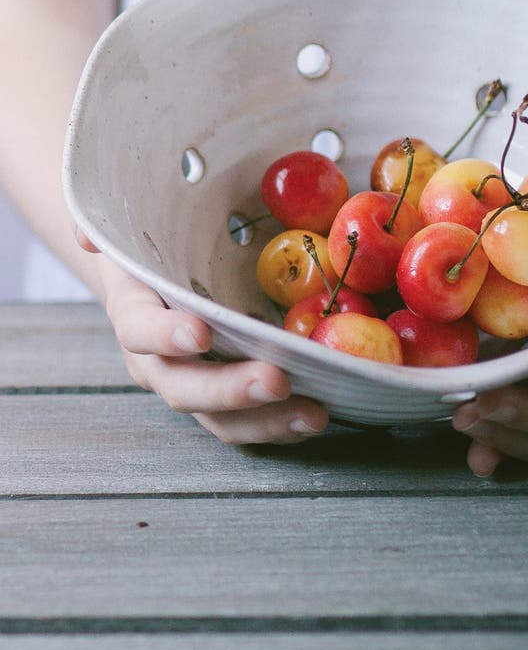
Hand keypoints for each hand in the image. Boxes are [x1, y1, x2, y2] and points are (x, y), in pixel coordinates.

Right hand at [76, 228, 329, 443]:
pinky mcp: (222, 401)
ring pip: (219, 417)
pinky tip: (318, 415)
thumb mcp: (134, 227)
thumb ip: (108, 224)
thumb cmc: (153, 245)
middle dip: (230, 389)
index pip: (140, 328)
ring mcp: (190, 384)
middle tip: (275, 380)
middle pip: (185, 386)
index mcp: (134, 311)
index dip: (166, 334)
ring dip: (266, 420)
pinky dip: (281, 425)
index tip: (200, 333)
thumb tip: (88, 234)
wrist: (154, 274)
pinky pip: (247, 422)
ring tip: (313, 412)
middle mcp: (157, 359)